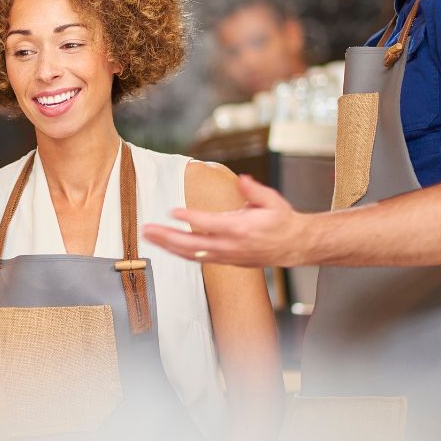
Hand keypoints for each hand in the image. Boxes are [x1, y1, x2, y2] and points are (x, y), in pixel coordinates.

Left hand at [142, 174, 310, 266]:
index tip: (173, 211)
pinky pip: (197, 258)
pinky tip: (166, 246)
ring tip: (149, 236)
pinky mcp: (224, 260)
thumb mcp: (272, 201)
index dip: (190, 218)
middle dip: (167, 236)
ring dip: (168, 245)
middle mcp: (230, 245)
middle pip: (192, 244)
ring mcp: (226, 256)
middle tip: (148, 229)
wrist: (293, 246)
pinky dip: (179, 253)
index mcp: (240, 229)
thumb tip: (243, 180)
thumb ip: (254, 191)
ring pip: (191, 254)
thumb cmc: (281, 221)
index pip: (210, 224)